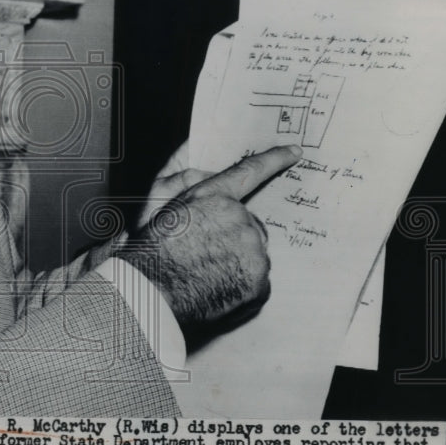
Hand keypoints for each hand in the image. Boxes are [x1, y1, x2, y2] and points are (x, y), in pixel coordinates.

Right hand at [120, 145, 301, 323]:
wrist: (152, 292)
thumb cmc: (151, 250)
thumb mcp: (159, 202)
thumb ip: (186, 179)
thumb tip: (207, 168)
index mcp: (214, 196)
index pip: (250, 172)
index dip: (274, 159)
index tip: (294, 152)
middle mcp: (238, 219)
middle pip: (249, 224)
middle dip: (234, 236)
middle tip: (206, 252)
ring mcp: (252, 251)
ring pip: (253, 253)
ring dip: (237, 262)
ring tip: (207, 274)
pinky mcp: (258, 281)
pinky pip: (257, 281)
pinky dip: (242, 286)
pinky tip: (218, 289)